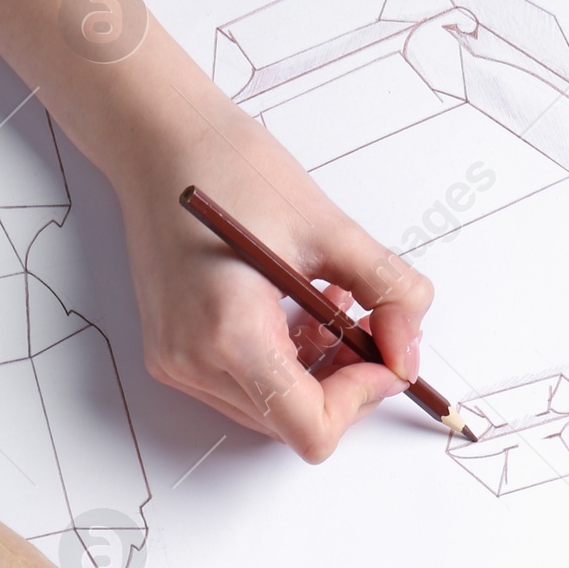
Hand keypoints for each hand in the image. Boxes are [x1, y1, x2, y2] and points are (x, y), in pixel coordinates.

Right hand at [86, 31, 433, 461]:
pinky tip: (294, 309)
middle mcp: (195, 362)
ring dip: (316, 372)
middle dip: (344, 382)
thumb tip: (410, 351)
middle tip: (366, 323)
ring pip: (272, 410)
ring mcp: (178, 363)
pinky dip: (283, 361)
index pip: (311, 426)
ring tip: (328, 304)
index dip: (362, 398)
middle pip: (294, 423)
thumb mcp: (329, 226)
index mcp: (230, 333)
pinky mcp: (173, 353)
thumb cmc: (230, 168)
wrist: (158, 141)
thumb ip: (387, 292)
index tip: (384, 355)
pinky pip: (244, 386)